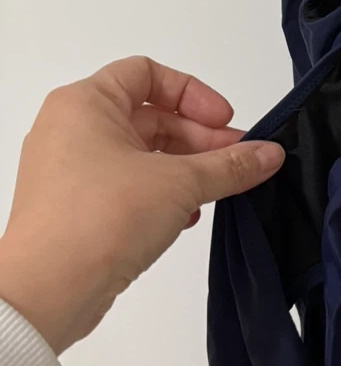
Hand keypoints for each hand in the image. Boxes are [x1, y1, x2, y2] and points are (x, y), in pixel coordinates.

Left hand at [0, 57, 284, 353]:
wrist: (48, 291)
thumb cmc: (95, 221)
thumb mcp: (180, 183)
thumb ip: (230, 165)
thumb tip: (268, 154)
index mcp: (84, 104)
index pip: (147, 74)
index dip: (193, 93)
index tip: (223, 121)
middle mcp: (71, 130)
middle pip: (150, 116)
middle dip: (200, 137)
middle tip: (237, 160)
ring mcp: (71, 170)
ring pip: (142, 153)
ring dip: (185, 169)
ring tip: (219, 190)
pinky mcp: (77, 206)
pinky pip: (128, 185)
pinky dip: (162, 194)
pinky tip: (188, 216)